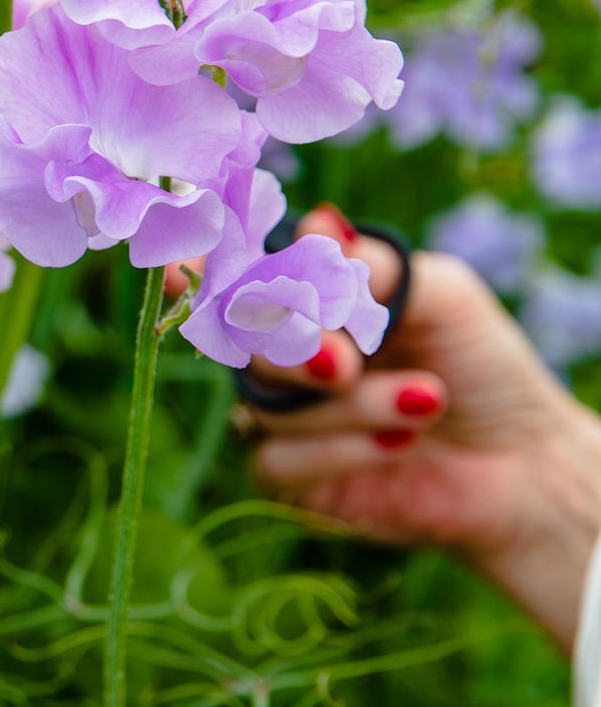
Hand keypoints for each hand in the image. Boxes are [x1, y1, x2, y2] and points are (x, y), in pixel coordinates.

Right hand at [231, 206, 600, 648]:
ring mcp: (284, 416)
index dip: (199, 270)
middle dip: (289, 345)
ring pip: (262, 402)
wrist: (521, 457)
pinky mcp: (292, 479)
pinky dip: (343, 448)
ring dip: (348, 404)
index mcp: (311, 296)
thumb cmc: (479, 362)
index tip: (185, 270)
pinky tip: (402, 441)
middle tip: (346, 361)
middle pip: (237, 338)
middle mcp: (286, 352)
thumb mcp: (439, 293)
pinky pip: (276, 459)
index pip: (234, 275)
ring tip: (426, 400)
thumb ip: (372, 266)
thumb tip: (317, 226)